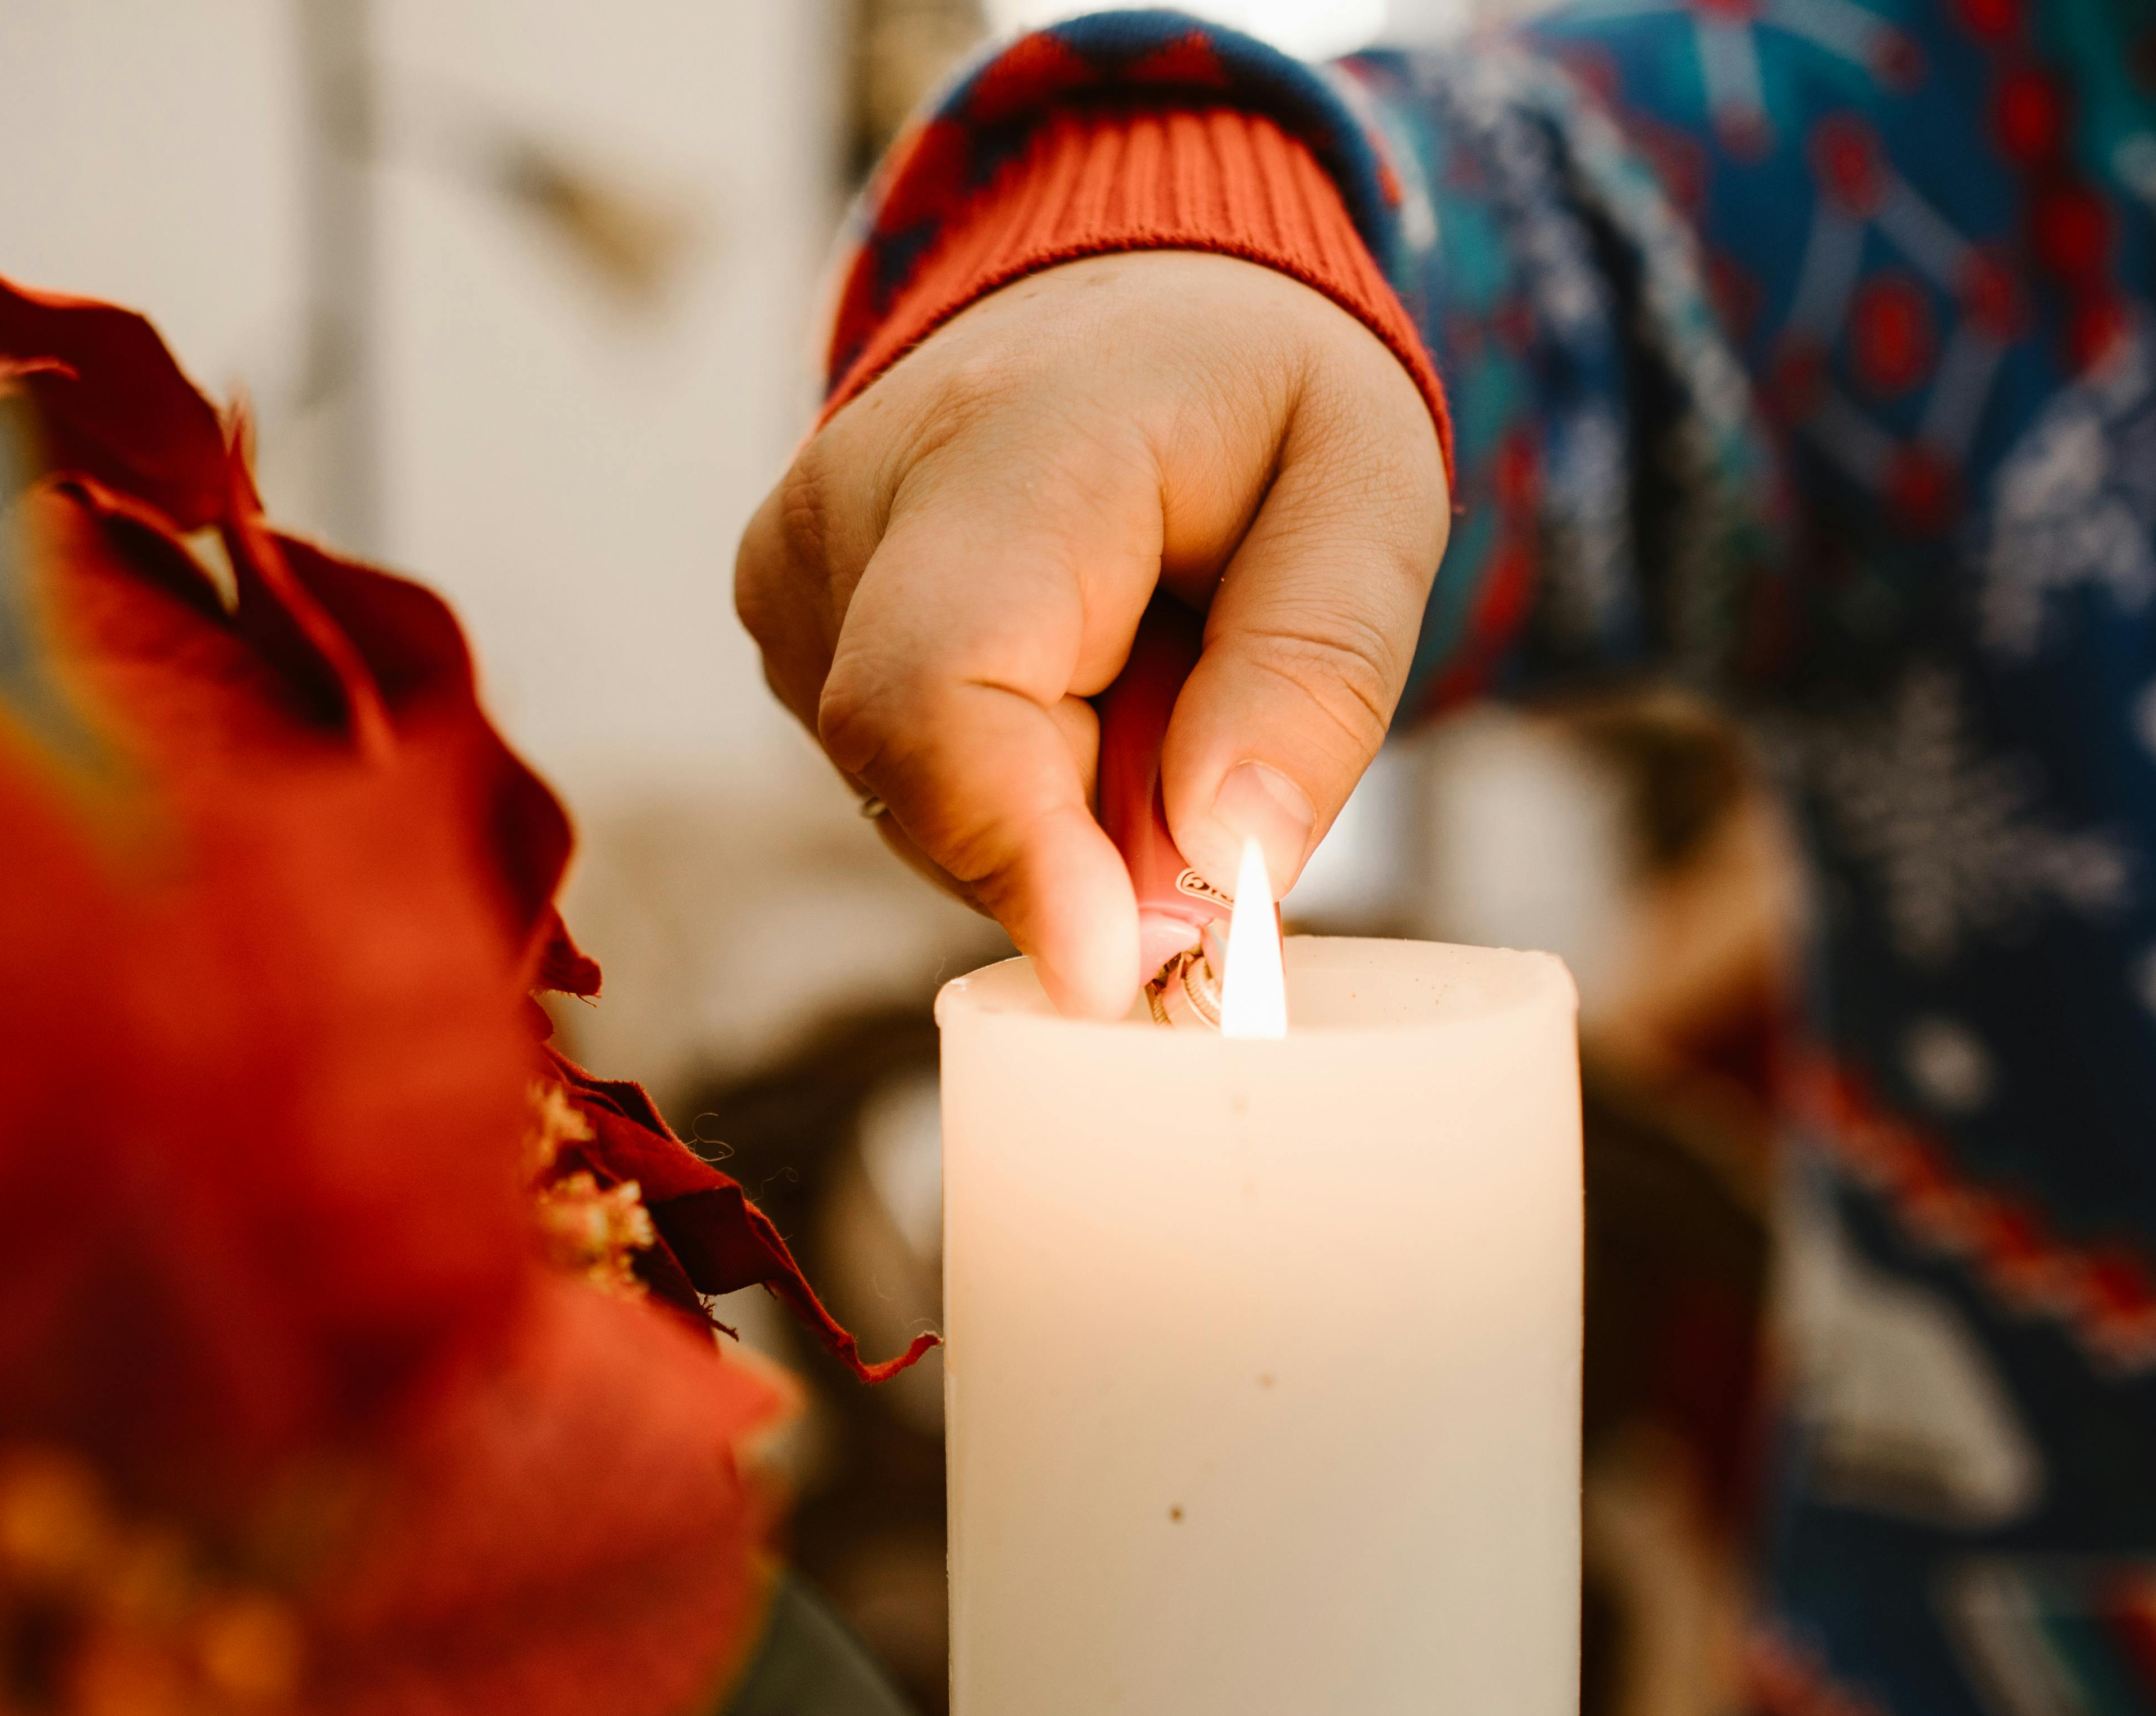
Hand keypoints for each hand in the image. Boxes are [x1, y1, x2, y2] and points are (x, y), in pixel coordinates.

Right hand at [735, 251, 1448, 1017]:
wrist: (1122, 296)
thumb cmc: (1255, 389)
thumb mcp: (1369, 489)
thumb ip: (1317, 670)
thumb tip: (1227, 860)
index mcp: (1001, 448)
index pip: (937, 697)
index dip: (1018, 859)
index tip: (1113, 979)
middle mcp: (845, 510)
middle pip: (938, 789)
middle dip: (1093, 835)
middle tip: (1211, 727)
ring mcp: (790, 580)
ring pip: (924, 808)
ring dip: (1063, 799)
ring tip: (1141, 662)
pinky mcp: (786, 631)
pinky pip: (910, 785)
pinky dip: (1016, 774)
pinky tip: (1071, 670)